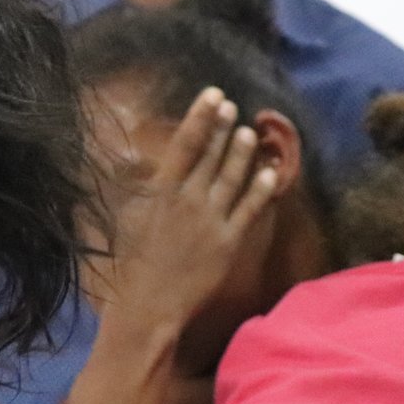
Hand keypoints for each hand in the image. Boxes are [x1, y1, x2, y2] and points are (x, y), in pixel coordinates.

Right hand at [85, 87, 279, 347]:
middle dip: (221, 128)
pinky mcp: (228, 243)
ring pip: (231, 178)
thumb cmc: (133, 267)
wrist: (147, 307)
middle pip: (210, 156)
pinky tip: (271, 172)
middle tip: (232, 105)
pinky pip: (249, 210)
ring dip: (242, 153)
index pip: (184, 145)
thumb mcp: (133, 220)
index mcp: (160, 193)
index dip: (199, 117)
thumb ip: (149, 192)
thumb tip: (156, 168)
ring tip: (249, 132)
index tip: (212, 95)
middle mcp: (187, 201)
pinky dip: (261, 189)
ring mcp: (210, 221)